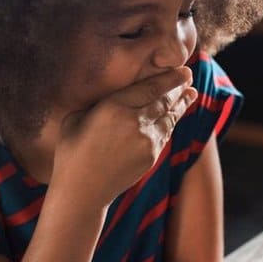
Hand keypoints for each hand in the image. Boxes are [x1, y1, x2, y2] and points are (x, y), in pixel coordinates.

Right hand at [53, 67, 196, 205]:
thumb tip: (116, 95)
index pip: (149, 87)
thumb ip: (99, 104)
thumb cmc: (72, 152)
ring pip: (169, 117)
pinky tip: (174, 116)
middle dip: (178, 87)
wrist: (82, 191)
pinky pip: (165, 134)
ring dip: (181, 104)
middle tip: (188, 76)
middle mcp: (134, 121)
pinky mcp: (151, 156)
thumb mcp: (76, 119)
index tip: (182, 70)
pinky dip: (171, 122)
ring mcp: (146, 141)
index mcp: (113, 107)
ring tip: (190, 93)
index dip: (169, 78)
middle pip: (164, 99)